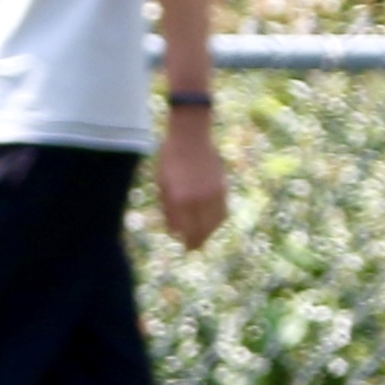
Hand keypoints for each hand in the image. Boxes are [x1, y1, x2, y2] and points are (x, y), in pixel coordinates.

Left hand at [156, 115, 228, 250]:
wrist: (191, 137)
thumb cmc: (170, 159)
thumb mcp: (161, 184)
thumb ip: (168, 209)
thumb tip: (174, 231)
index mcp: (179, 200)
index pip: (185, 231)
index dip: (185, 241)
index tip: (184, 247)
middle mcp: (197, 199)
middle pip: (201, 231)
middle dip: (197, 242)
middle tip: (193, 248)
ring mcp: (212, 194)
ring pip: (215, 223)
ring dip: (209, 233)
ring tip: (202, 237)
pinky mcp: (222, 188)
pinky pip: (222, 211)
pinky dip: (217, 220)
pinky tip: (211, 222)